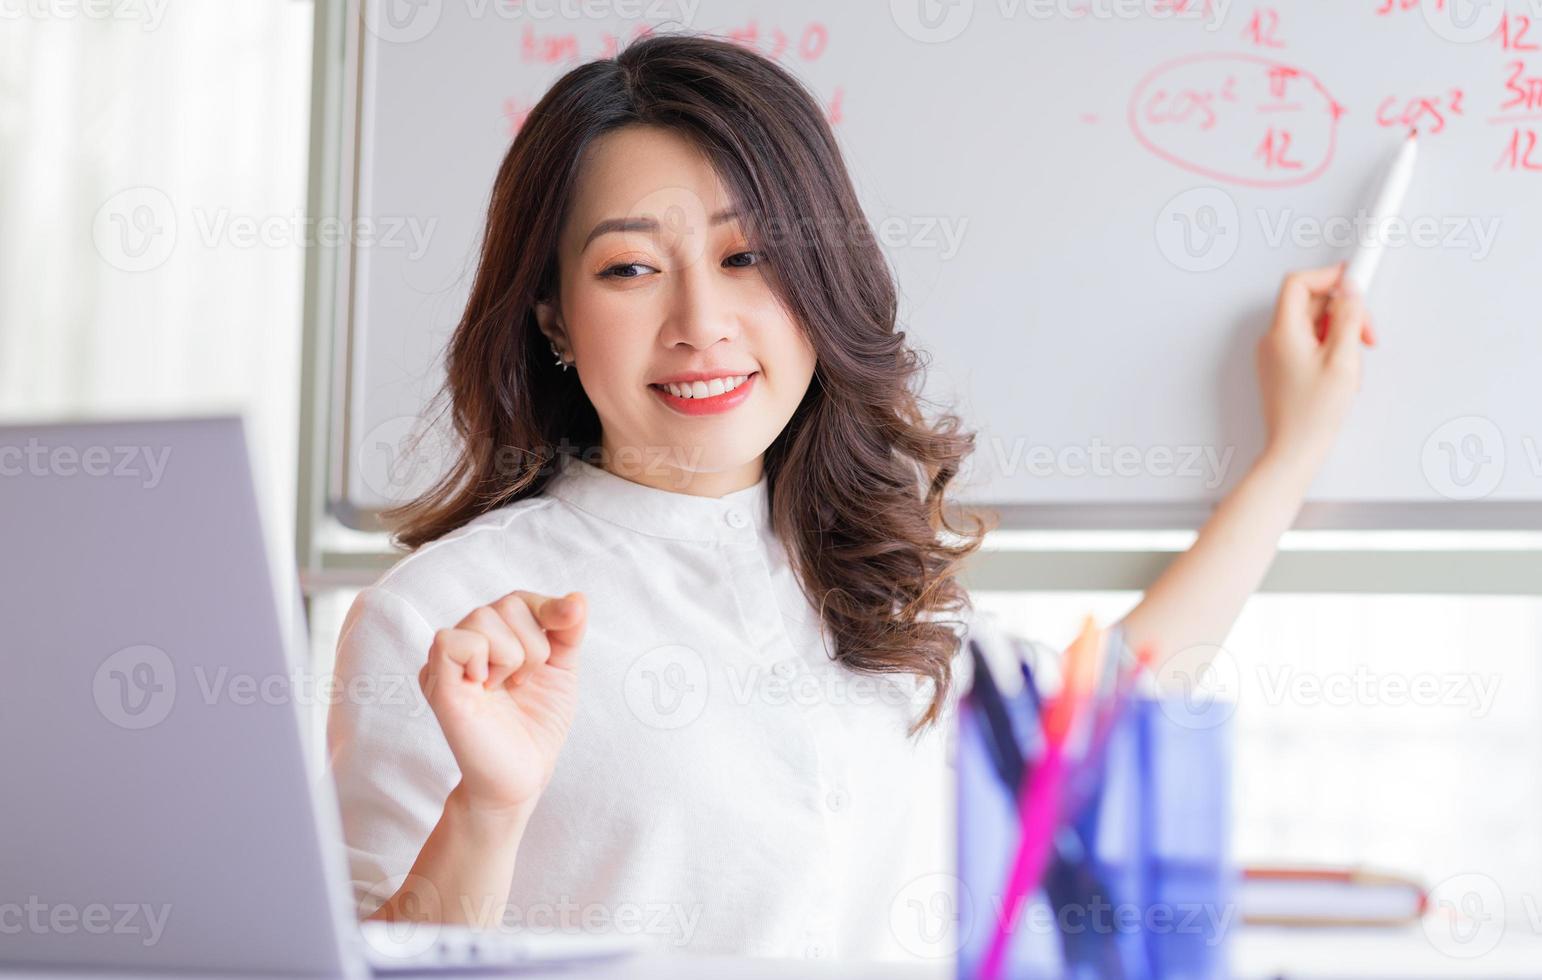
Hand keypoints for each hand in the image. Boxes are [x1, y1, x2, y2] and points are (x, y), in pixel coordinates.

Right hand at [418, 590, 586, 814]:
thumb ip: (568, 631)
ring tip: (506, 688)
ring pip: (483, 618)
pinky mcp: (438, 682)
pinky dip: (481, 660)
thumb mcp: (563, 669)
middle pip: (506, 605)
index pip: (519, 600)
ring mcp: (450, 661)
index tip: (568, 624)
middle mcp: (469, 642)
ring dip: (512, 657)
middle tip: (525, 682)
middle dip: (534, 645)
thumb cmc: (536, 724)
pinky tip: (484, 687)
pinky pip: (453, 642)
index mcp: (495, 637)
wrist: (523, 775)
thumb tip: (577, 598)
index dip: (548, 609)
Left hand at [1256, 262, 1375, 468]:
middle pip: (1312, 304)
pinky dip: (1333, 351)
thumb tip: (1349, 291)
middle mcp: (1275, 340)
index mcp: (1282, 332)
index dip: (1329, 276)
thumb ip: (1348, 319)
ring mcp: (1278, 354)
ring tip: (1352, 366)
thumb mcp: (1342, 360)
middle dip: (1345, 313)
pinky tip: (1343, 375)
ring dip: (1342, 336)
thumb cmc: (1313, 414)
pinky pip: (1312, 345)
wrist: (1295, 449)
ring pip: (1316, 325)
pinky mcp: (1285, 367)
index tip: (1356, 277)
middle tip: (1367, 334)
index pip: (1299, 283)